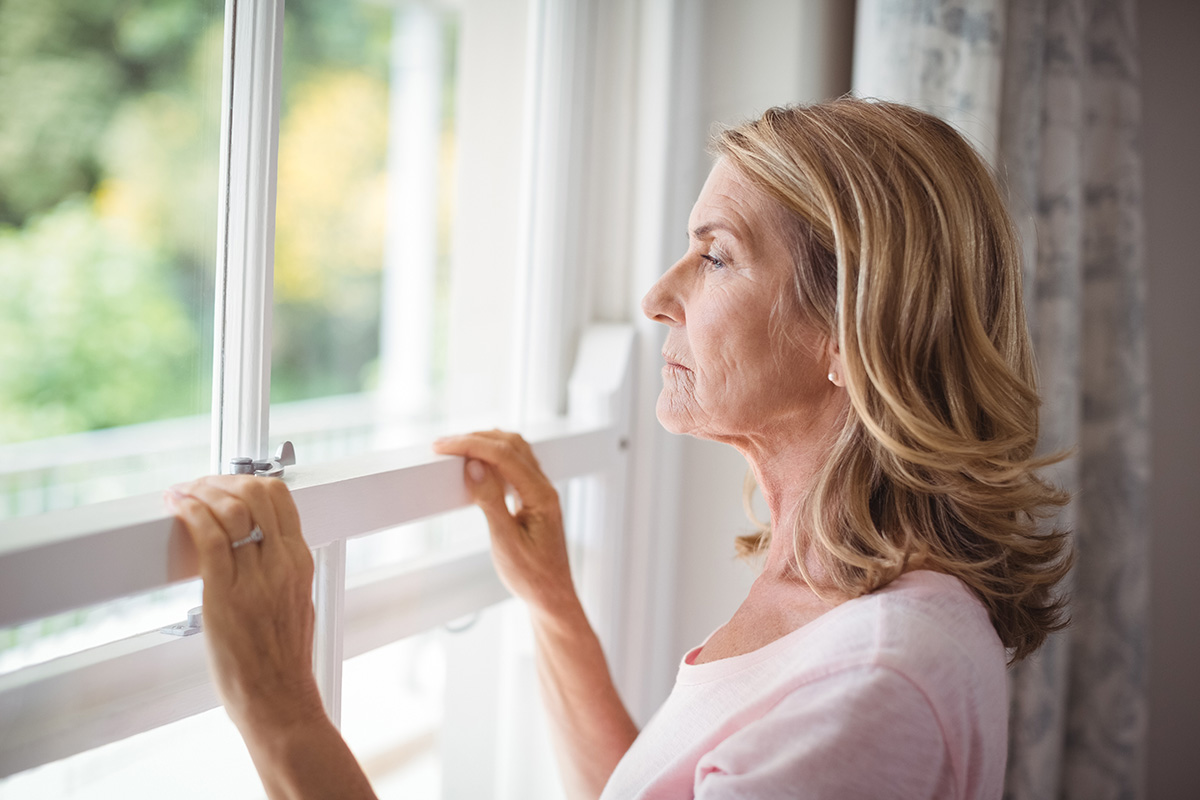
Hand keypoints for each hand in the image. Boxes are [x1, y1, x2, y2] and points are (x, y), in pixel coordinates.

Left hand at [165, 475, 324, 734]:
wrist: (279, 697)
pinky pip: (209, 537)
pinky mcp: (225, 593)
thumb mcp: (297, 600)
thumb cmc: (282, 659)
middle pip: (257, 492)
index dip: (249, 481)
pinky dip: (190, 512)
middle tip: (202, 488)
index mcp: (300, 562)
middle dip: (223, 481)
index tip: (227, 486)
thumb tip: (263, 548)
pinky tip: (176, 506)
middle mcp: (282, 563)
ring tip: (183, 495)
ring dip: (201, 492)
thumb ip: (283, 569)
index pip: (281, 497)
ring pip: (231, 509)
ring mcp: (255, 577)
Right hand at [432, 430, 576, 614]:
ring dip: (486, 444)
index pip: (504, 455)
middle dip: (476, 438)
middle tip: (444, 445)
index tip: (443, 446)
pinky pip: (515, 465)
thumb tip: (474, 466)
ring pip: (515, 451)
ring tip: (456, 449)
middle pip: (512, 445)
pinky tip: (478, 464)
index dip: (471, 445)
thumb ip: (490, 501)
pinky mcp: (534, 499)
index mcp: (542, 496)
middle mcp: (544, 488)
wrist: (551, 598)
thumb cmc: (532, 577)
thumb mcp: (505, 542)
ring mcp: (541, 492)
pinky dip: (494, 457)